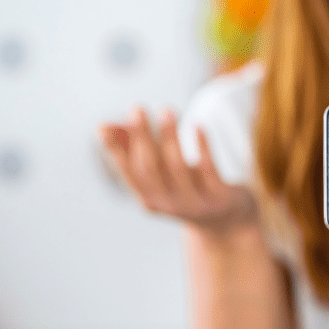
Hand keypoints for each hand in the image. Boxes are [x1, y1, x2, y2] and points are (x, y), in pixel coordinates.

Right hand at [97, 106, 257, 235]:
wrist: (227, 220)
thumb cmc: (187, 186)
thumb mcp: (162, 171)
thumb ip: (134, 148)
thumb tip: (102, 126)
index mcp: (149, 198)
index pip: (128, 173)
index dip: (116, 151)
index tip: (103, 128)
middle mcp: (168, 203)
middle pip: (150, 168)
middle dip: (142, 137)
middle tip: (137, 108)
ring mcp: (194, 202)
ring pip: (178, 167)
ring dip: (170, 136)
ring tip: (166, 110)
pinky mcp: (219, 197)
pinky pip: (209, 169)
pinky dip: (202, 147)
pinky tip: (198, 126)